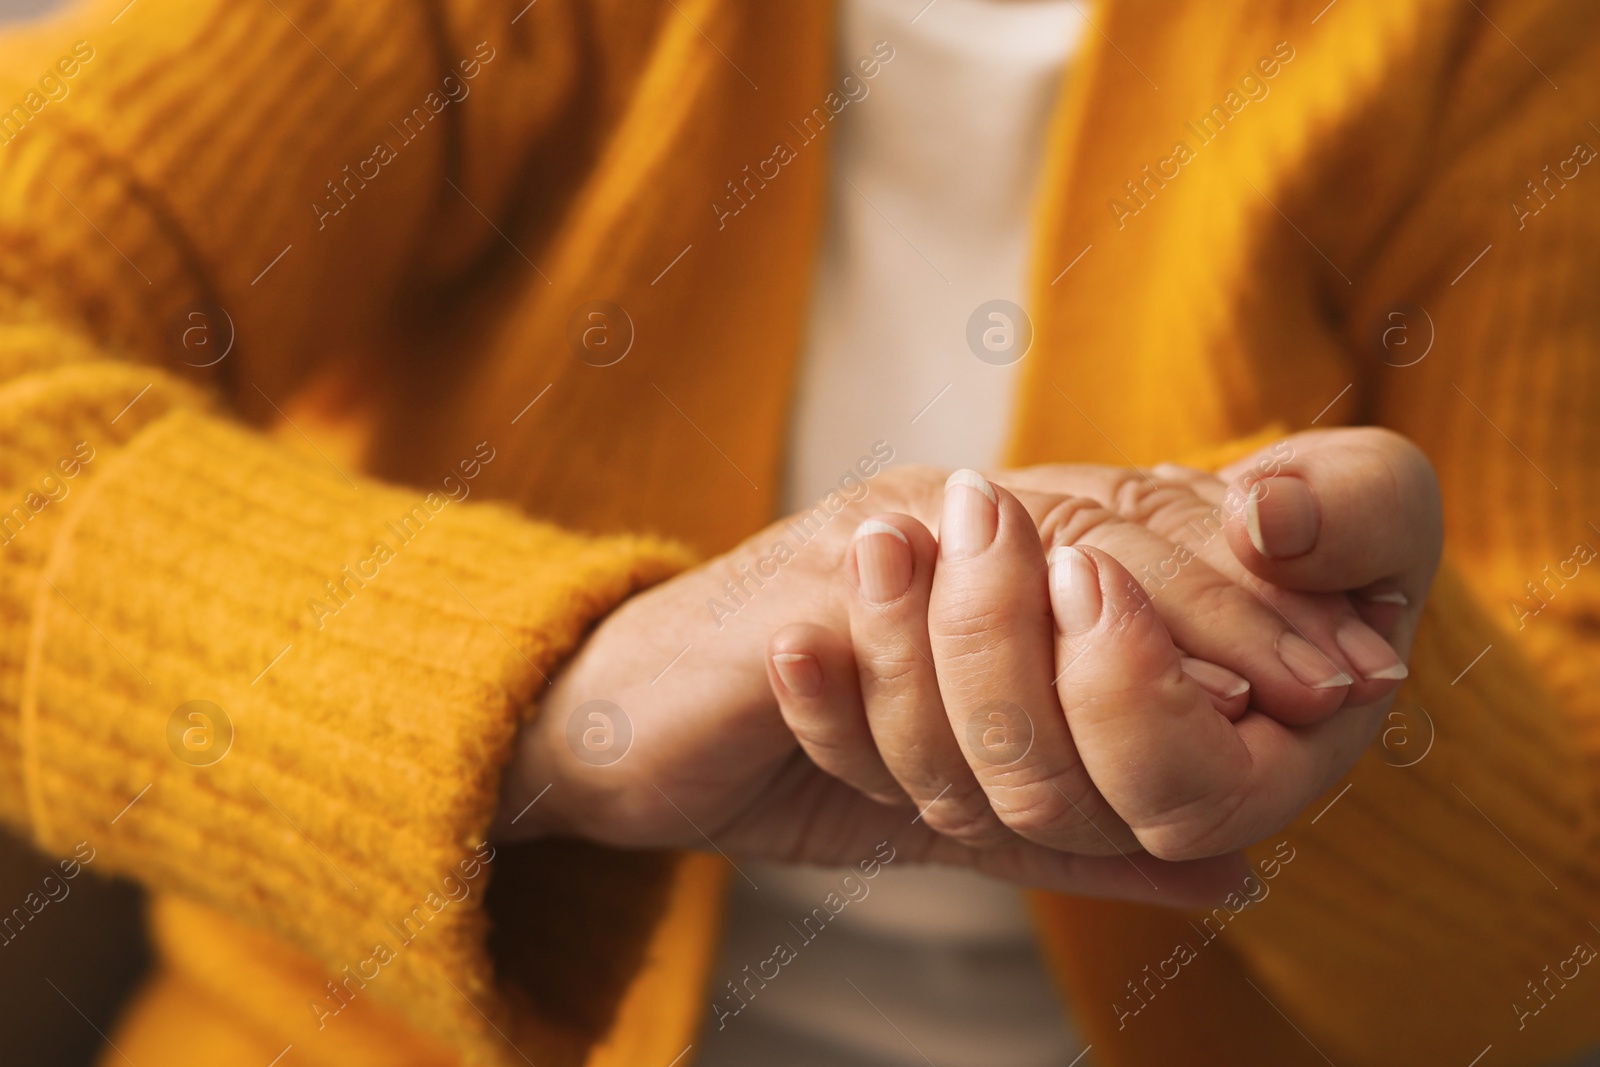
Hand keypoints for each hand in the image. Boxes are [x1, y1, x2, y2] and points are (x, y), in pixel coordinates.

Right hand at [493, 457, 1375, 905]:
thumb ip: (1073, 827)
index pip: (1130, 540)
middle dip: (1233, 608)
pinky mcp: (805, 590)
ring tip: (1250, 686)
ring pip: (1031, 562)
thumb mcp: (948, 796)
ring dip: (1153, 622)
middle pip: (1107, 531)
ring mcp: (868, 542)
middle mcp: (928, 520)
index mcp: (970, 550)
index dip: (1247, 599)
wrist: (612, 725)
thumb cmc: (784, 748)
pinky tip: (1079, 679)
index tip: (1352, 672)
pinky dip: (1001, 653)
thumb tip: (1231, 880)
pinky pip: (918, 619)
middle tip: (1333, 679)